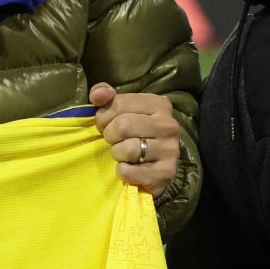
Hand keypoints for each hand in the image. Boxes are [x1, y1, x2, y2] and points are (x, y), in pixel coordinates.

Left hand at [90, 83, 178, 197]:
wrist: (152, 168)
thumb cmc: (132, 134)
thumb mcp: (119, 110)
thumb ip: (104, 96)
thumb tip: (98, 95)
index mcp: (160, 104)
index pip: (119, 104)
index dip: (104, 116)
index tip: (106, 124)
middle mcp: (169, 125)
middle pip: (123, 126)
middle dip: (110, 135)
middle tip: (114, 140)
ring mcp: (170, 150)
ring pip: (128, 149)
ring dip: (117, 154)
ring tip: (123, 154)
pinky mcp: (165, 173)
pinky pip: (129, 171)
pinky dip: (123, 172)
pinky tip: (131, 168)